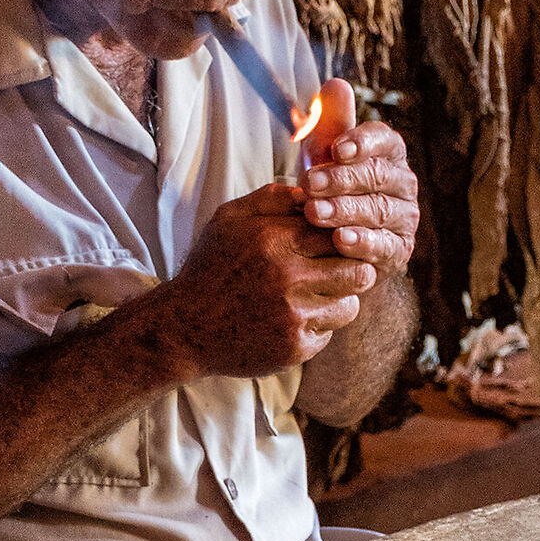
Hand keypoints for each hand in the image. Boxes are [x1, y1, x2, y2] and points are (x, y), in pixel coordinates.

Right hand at [149, 183, 375, 379]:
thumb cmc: (210, 268)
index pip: (339, 233)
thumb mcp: (229, 220)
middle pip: (357, 271)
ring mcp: (292, 317)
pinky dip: (315, 328)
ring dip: (337, 301)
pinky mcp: (294, 348)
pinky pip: (328, 334)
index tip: (335, 245)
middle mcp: (287, 278)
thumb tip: (313, 192)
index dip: (343, 239)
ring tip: (313, 296)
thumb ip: (272, 198)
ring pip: (349, 306)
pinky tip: (290, 320)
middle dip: (351, 270)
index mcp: (274, 240)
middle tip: (338, 271)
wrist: (182, 328)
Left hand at [293, 122, 418, 272]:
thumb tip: (335, 85)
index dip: (362, 143)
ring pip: (378, 210)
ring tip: (313, 212)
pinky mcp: (398, 252)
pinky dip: (362, 243)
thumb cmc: (331, 191)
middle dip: (341, 178)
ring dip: (344, 210)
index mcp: (390, 154)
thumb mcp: (324, 157)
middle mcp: (403, 184)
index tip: (336, 148)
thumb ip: (329, 124)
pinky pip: (384, 246)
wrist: (333, 246)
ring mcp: (404, 219)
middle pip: (377, 175)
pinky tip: (339, 240)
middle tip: (308, 183)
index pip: (384, 140)